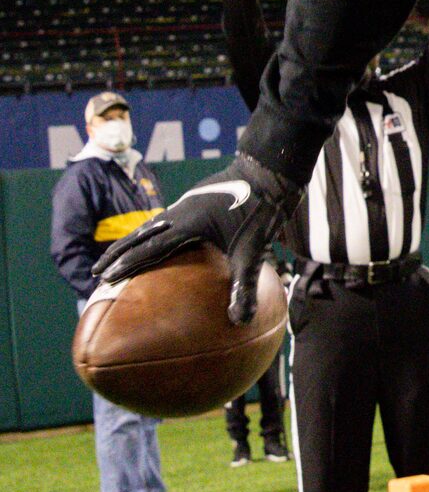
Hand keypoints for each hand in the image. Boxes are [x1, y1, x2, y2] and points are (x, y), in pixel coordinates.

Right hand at [94, 155, 299, 325]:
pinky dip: (154, 233)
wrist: (269, 170)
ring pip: (151, 226)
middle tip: (96, 272)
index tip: (104, 277)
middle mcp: (181, 212)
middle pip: (140, 235)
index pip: (149, 247)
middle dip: (117, 254)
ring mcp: (188, 204)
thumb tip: (240, 322)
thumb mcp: (254, 251)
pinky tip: (160, 242)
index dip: (126, 263)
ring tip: (119, 257)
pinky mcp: (198, 201)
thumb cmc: (261, 208)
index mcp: (188, 223)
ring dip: (133, 242)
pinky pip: (168, 221)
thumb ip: (245, 286)